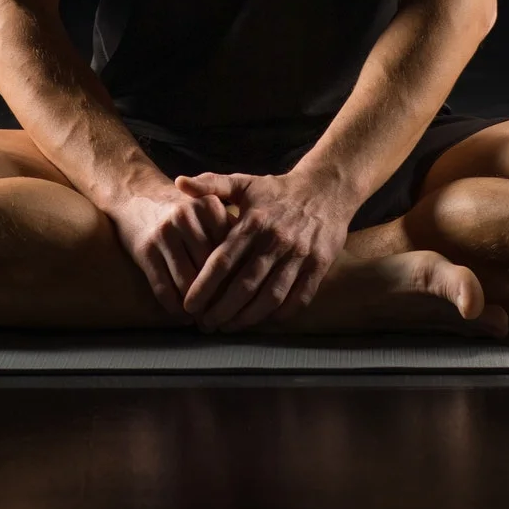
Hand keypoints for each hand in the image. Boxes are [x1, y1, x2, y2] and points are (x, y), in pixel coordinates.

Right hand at [108, 178, 233, 320]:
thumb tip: (254, 269)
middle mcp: (186, 218)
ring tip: (206, 322)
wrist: (137, 194)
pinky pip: (163, 288)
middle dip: (219, 298)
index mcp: (208, 206)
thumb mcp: (207, 209)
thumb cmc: (182, 209)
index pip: (230, 251)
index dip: (238, 279)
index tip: (245, 299)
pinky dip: (175, 308)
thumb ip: (230, 231)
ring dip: (197, 308)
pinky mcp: (145, 250)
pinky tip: (183, 316)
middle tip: (227, 318)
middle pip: (210, 270)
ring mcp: (164, 234)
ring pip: (187, 283)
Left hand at [174, 170, 354, 332]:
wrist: (327, 188)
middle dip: (221, 309)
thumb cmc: (278, 190)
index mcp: (254, 221)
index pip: (223, 259)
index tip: (189, 305)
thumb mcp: (244, 182)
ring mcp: (299, 254)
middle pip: (244, 285)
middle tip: (204, 324)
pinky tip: (263, 321)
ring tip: (228, 327)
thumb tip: (180, 182)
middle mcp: (276, 240)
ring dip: (247, 317)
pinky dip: (281, 314)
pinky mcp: (319, 265)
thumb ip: (211, 184)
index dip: (204, 285)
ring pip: (271, 296)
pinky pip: (299, 298)